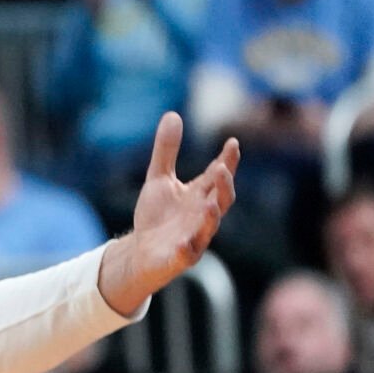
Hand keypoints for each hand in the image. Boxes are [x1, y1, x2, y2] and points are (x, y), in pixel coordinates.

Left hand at [97, 112, 236, 315]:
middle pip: (221, 200)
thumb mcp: (159, 179)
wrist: (140, 251)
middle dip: (223, 186)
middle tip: (220, 170)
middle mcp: (202, 216)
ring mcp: (194, 237)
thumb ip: (167, 151)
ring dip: (210, 217)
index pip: (218, 176)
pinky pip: (186, 255)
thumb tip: (173, 115)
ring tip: (209, 205)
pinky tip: (183, 244)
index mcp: (200, 195)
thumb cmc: (156, 216)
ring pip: (208, 228)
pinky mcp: (180, 257)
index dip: (227, 161)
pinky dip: (186, 249)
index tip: (232, 143)